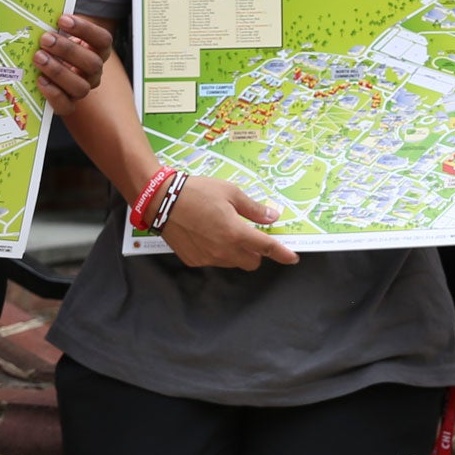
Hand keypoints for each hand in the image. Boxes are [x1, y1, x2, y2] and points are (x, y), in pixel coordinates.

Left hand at [33, 14, 110, 114]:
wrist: (52, 67)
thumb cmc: (56, 47)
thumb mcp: (60, 34)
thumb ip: (57, 27)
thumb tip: (43, 17)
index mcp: (99, 50)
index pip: (103, 40)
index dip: (85, 29)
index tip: (63, 20)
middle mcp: (94, 72)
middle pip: (92, 63)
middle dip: (67, 50)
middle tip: (45, 39)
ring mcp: (83, 89)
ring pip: (80, 86)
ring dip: (58, 71)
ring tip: (39, 58)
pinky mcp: (69, 104)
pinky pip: (66, 105)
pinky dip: (53, 93)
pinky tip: (40, 79)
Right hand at [157, 175, 299, 270]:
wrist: (162, 201)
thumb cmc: (198, 192)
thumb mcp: (230, 192)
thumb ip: (253, 209)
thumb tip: (272, 217)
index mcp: (235, 233)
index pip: (266, 248)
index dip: (282, 254)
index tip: (292, 257)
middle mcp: (223, 251)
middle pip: (251, 262)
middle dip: (256, 252)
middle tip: (249, 234)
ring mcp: (207, 259)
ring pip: (233, 262)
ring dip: (236, 252)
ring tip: (223, 229)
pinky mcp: (194, 260)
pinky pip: (214, 261)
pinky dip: (217, 251)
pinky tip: (206, 234)